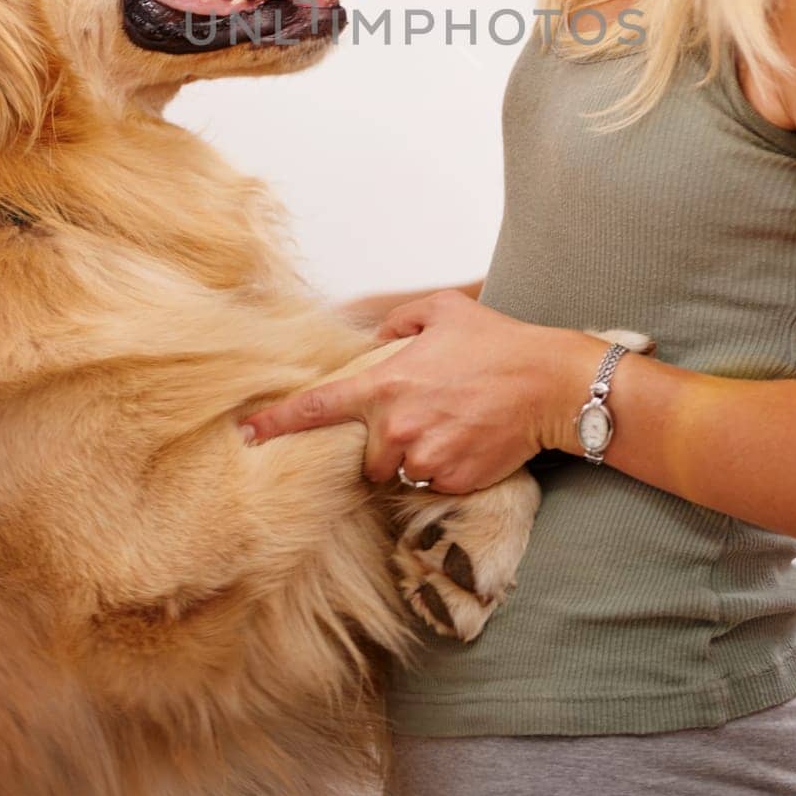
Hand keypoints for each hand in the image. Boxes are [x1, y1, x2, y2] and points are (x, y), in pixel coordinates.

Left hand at [237, 289, 603, 494]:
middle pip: (365, 454)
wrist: (549, 383)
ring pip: (398, 471)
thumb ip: (398, 323)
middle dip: (384, 440)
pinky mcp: (451, 481)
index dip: (276, 423)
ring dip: (414, 456)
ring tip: (450, 426)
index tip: (246, 435)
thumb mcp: (442, 312)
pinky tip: (470, 441)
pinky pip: (431, 483)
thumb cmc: (497, 343)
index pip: (317, 408)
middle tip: (423, 414)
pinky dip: (445, 468)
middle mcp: (397, 427)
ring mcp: (423, 458)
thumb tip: (377, 342)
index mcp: (385, 384)